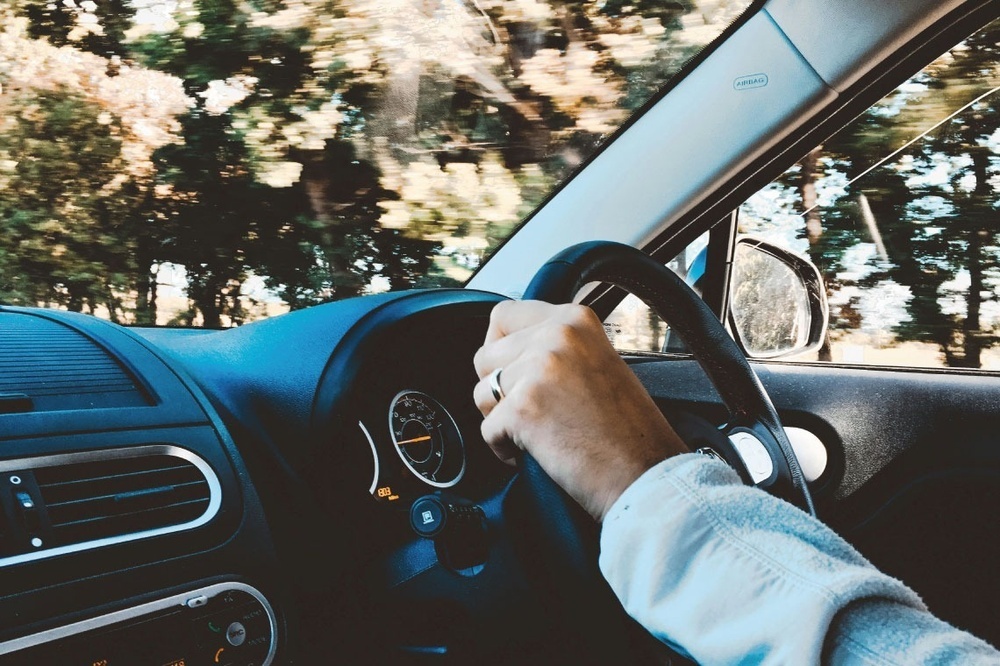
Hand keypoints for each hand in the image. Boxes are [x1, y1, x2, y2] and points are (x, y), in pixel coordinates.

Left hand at [473, 300, 688, 520]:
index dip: (499, 347)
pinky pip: (487, 429)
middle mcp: (556, 335)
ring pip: (482, 392)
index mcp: (575, 320)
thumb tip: (509, 349)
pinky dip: (504, 448)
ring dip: (499, 419)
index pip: (504, 314)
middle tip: (531, 412)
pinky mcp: (522, 407)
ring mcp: (538, 369)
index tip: (511, 371)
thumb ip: (557, 347)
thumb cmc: (628, 431)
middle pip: (485, 355)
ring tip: (538, 433)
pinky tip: (538, 452)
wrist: (645, 475)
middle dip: (498, 388)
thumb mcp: (598, 362)